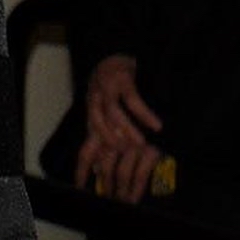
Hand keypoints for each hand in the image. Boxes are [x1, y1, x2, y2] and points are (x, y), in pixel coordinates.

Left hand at [76, 53, 163, 199]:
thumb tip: (106, 169)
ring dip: (127, 130)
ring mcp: (107, 89)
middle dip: (112, 147)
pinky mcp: (122, 78)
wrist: (117, 52)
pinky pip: (133, 99)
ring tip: (142, 143)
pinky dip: (144, 113)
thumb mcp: (107, 114)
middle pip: (98, 130)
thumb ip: (109, 140)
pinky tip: (157, 124)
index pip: (85, 146)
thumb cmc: (116, 88)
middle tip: (129, 160)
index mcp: (92, 117)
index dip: (83, 168)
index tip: (84, 187)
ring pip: (113, 114)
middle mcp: (95, 103)